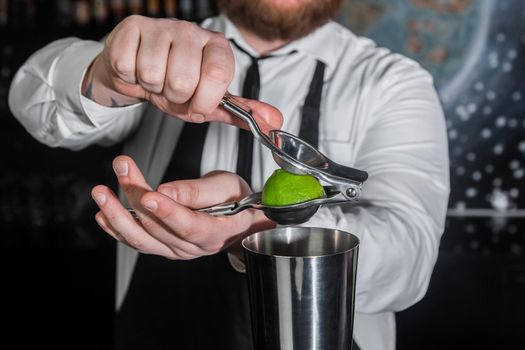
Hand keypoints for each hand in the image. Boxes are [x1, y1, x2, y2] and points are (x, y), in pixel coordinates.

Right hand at [82, 15, 281, 132]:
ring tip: (155, 80)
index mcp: (217, 47)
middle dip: (174, 97)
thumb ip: (241, 112)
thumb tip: (275, 122)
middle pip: (183, 80)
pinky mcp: (133, 26)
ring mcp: (162, 26)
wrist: (136, 74)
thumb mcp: (210, 103)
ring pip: (155, 74)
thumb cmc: (175, 87)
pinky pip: (130, 67)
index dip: (203, 100)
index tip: (197, 104)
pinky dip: (131, 79)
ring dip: (152, 88)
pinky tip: (137, 71)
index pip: (218, 75)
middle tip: (172, 90)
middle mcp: (192, 31)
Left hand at [91, 155, 274, 259]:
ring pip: (141, 238)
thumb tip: (166, 191)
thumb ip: (198, 191)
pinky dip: (117, 229)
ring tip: (101, 192)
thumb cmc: (235, 200)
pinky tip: (102, 215)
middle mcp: (193, 247)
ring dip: (117, 215)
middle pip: (158, 226)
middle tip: (122, 166)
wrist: (237, 220)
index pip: (189, 225)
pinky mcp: (163, 247)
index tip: (148, 194)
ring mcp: (175, 250)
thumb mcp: (227, 187)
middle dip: (136, 194)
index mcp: (215, 233)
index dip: (168, 211)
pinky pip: (137, 242)